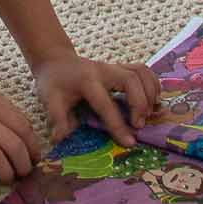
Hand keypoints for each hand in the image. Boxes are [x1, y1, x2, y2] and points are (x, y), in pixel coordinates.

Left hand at [30, 52, 161, 145]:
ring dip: (150, 92)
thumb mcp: (48, 99)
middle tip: (139, 125)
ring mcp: (113, 66)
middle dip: (140, 103)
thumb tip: (60, 139)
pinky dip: (152, 83)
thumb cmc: (53, 82)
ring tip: (149, 113)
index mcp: (86, 81)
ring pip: (140, 72)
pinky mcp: (120, 67)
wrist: (56, 60)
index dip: (118, 124)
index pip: (106, 104)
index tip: (130, 142)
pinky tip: (153, 99)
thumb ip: (56, 118)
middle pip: (130, 80)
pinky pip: (142, 70)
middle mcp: (103, 70)